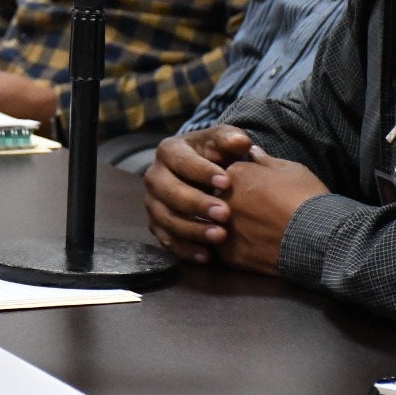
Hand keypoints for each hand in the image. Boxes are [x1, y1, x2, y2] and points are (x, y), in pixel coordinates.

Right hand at [143, 126, 250, 263]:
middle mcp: (154, 176)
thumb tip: (242, 142)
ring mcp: (153, 202)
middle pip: (169, 192)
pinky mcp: (156, 225)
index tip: (226, 182)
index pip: (181, 161)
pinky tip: (207, 255)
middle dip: (196, 203)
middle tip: (224, 213)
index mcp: (168, 151)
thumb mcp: (222, 141)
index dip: (202, 171)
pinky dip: (185, 249)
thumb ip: (231, 138)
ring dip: (192, 230)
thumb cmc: (215, 154)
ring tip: (220, 236)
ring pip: (165, 219)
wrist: (204, 173)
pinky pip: (166, 240)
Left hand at [214, 145, 328, 274]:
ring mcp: (223, 227)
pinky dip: (233, 249)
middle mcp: (223, 199)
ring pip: (216, 224)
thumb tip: (251, 150)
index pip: (229, 175)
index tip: (257, 192)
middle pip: (218, 199)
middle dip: (233, 204)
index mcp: (236, 174)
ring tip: (254, 233)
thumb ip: (265, 160)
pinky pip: (222, 249)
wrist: (319, 237)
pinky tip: (251, 249)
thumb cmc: (307, 198)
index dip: (242, 183)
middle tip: (257, 214)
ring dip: (229, 226)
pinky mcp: (228, 254)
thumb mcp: (291, 170)